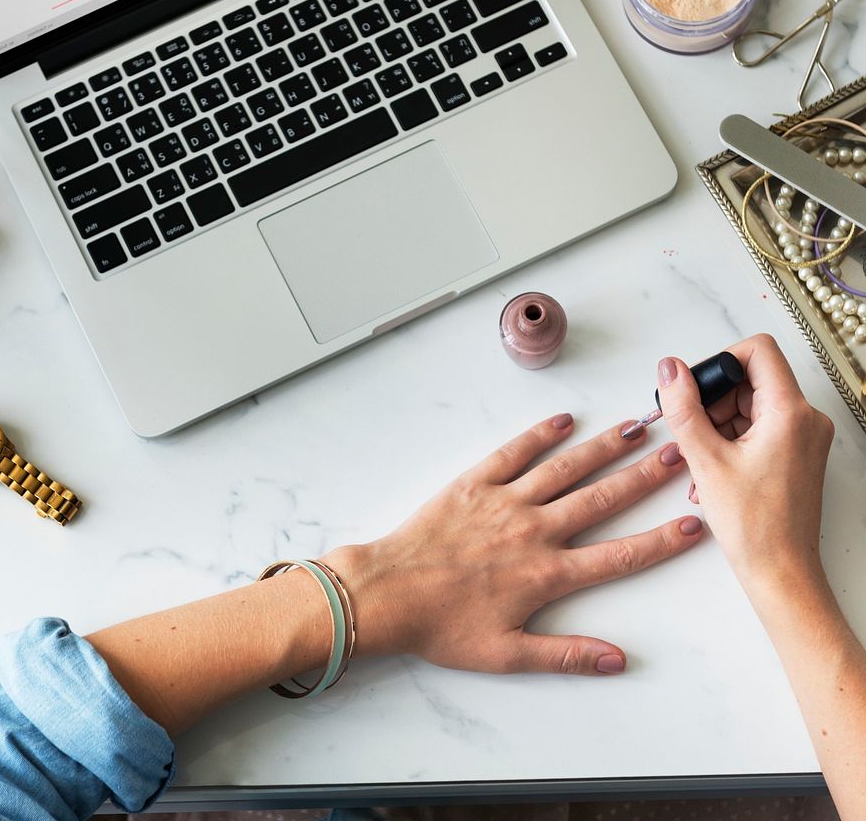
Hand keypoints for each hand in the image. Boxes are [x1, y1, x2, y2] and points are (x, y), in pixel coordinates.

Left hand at [325, 415, 700, 676]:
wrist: (387, 593)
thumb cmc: (442, 627)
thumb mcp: (506, 654)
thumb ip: (566, 655)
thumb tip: (619, 660)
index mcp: (547, 575)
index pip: (619, 556)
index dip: (661, 542)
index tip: (693, 524)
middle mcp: (534, 531)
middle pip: (602, 499)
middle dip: (644, 476)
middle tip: (678, 454)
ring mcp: (505, 502)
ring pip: (565, 469)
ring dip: (603, 448)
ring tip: (636, 428)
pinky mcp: (474, 483)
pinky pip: (513, 452)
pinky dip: (540, 435)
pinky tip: (564, 421)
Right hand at [656, 333, 834, 602]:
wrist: (781, 572)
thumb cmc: (754, 526)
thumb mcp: (704, 459)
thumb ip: (683, 407)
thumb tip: (669, 369)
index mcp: (791, 413)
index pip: (757, 350)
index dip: (720, 362)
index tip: (697, 390)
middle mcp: (806, 419)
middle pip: (750, 379)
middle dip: (714, 401)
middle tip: (694, 434)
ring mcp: (803, 437)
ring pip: (750, 405)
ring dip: (717, 424)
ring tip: (702, 460)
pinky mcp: (796, 453)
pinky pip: (758, 427)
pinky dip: (730, 440)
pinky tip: (713, 470)